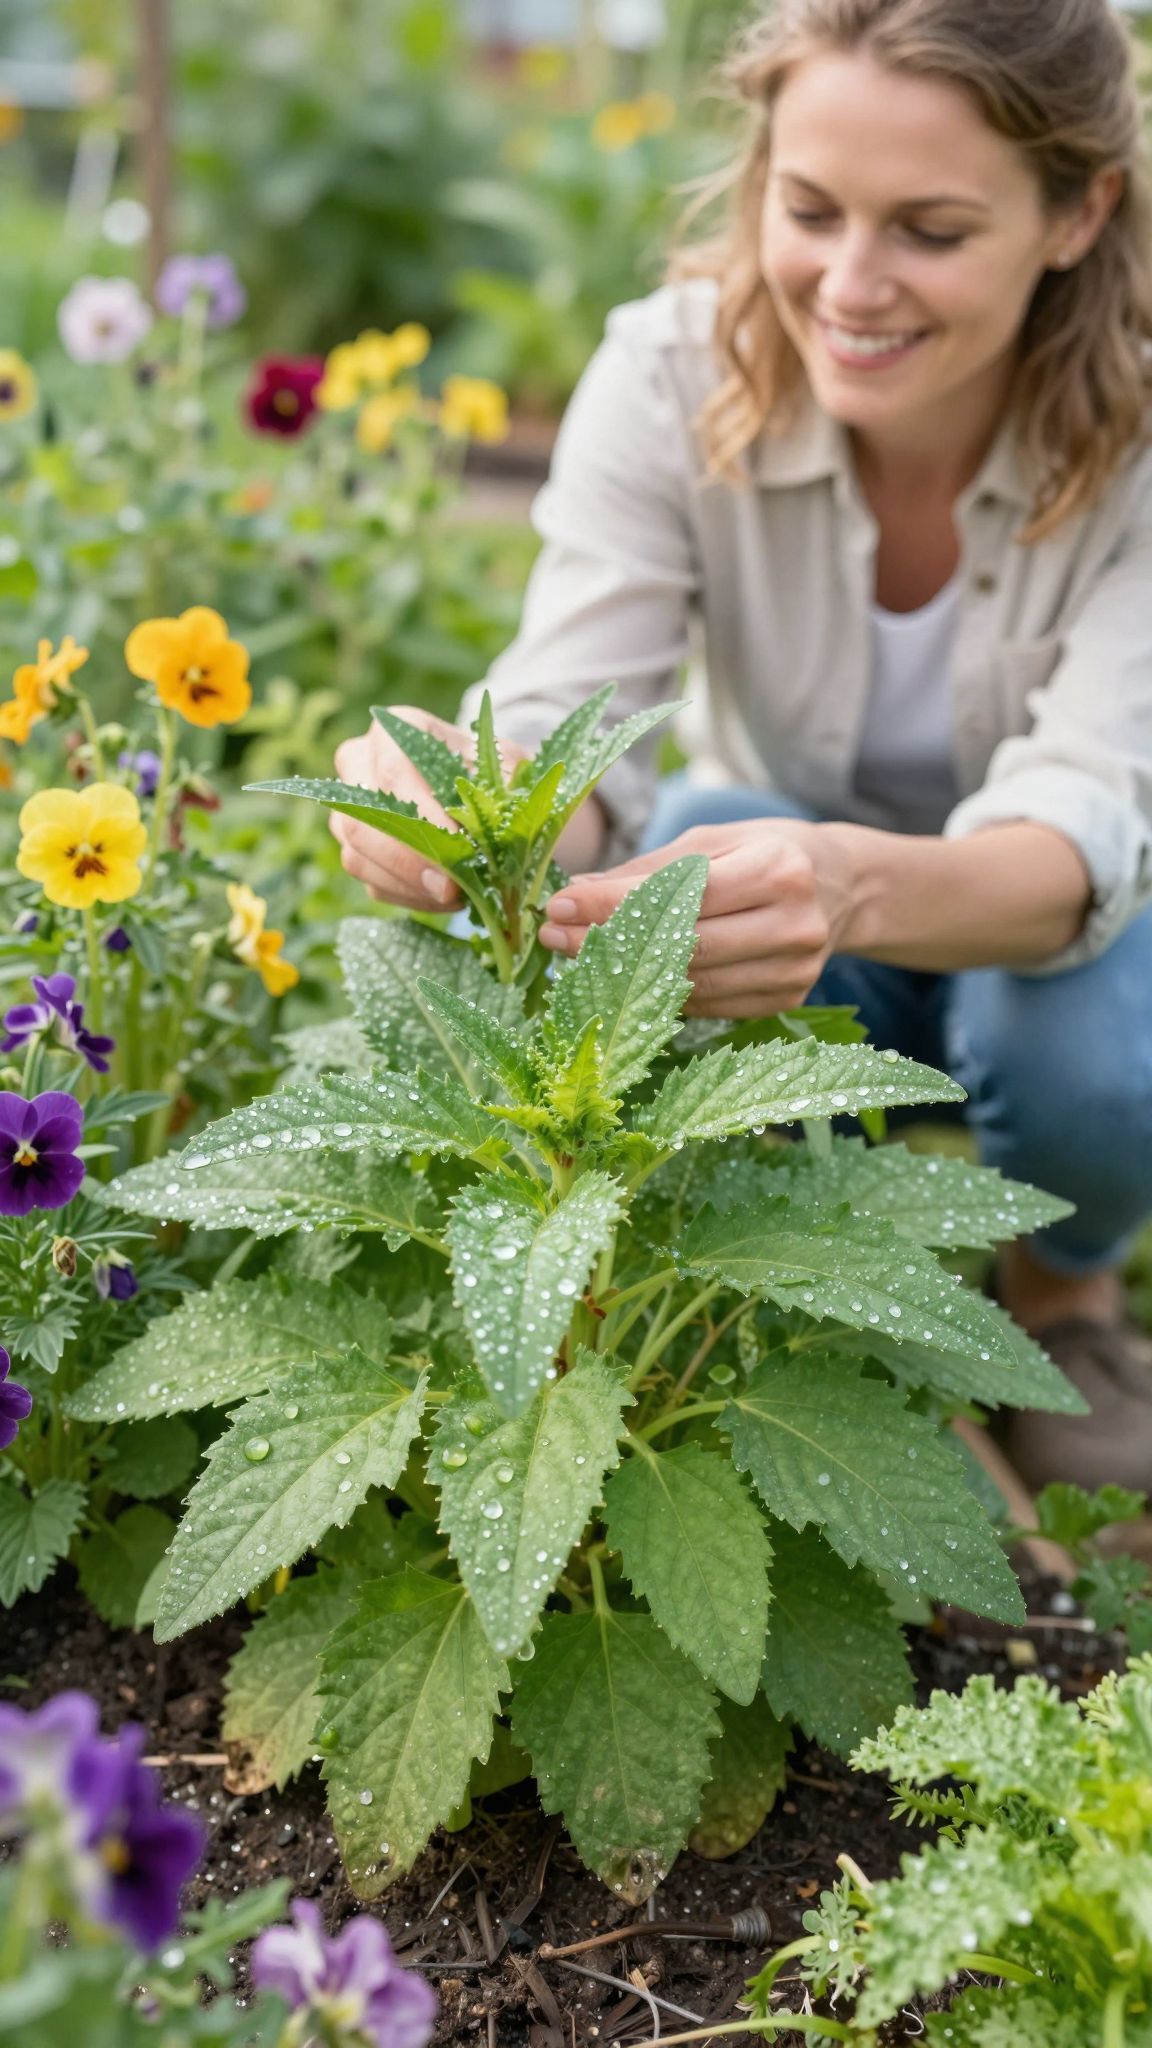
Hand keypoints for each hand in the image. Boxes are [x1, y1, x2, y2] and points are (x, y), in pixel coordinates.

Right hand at [330, 708, 525, 908]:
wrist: (481, 789)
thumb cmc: (493, 772)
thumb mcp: (507, 766)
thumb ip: (500, 788)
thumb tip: (484, 831)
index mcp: (392, 731)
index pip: (394, 773)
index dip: (423, 816)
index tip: (461, 849)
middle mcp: (357, 765)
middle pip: (362, 821)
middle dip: (410, 862)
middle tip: (453, 889)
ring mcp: (349, 811)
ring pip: (359, 857)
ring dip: (411, 886)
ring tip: (458, 896)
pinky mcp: (357, 851)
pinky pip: (373, 883)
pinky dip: (411, 898)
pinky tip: (446, 898)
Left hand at [537, 819, 857, 1016]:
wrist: (843, 887)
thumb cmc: (767, 852)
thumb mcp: (715, 841)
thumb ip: (649, 869)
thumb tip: (577, 893)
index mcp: (779, 870)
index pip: (682, 895)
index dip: (616, 904)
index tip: (560, 904)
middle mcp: (794, 925)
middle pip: (685, 946)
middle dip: (609, 943)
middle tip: (552, 937)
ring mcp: (794, 971)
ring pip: (692, 984)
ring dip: (625, 976)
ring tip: (574, 958)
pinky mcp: (785, 1000)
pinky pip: (708, 1005)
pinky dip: (661, 996)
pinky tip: (622, 982)